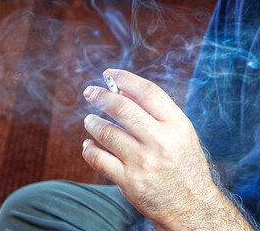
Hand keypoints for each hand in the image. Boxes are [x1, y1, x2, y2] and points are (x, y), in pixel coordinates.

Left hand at [82, 69, 253, 229]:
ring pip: (106, 132)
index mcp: (177, 125)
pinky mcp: (129, 181)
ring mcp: (143, 162)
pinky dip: (88, 148)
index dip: (125, 78)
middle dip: (100, 96)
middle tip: (89, 92)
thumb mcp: (181, 134)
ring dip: (92, 122)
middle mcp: (160, 141)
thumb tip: (123, 91)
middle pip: (121, 108)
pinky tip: (88, 144)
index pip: (147, 92)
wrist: (192, 206)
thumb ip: (157, 113)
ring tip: (89, 120)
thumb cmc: (184, 165)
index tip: (109, 74)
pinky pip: (98, 159)